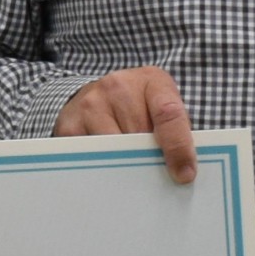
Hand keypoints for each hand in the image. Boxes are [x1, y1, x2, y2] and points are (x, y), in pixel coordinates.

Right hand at [55, 67, 196, 182]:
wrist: (95, 95)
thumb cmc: (137, 107)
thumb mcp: (161, 107)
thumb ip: (175, 130)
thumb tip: (183, 170)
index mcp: (151, 80)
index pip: (168, 114)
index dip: (178, 147)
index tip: (184, 174)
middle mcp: (118, 86)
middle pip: (140, 136)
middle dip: (149, 158)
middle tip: (152, 169)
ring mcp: (91, 103)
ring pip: (115, 149)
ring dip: (125, 163)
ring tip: (129, 163)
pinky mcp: (70, 125)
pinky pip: (91, 156)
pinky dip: (102, 165)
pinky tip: (107, 161)